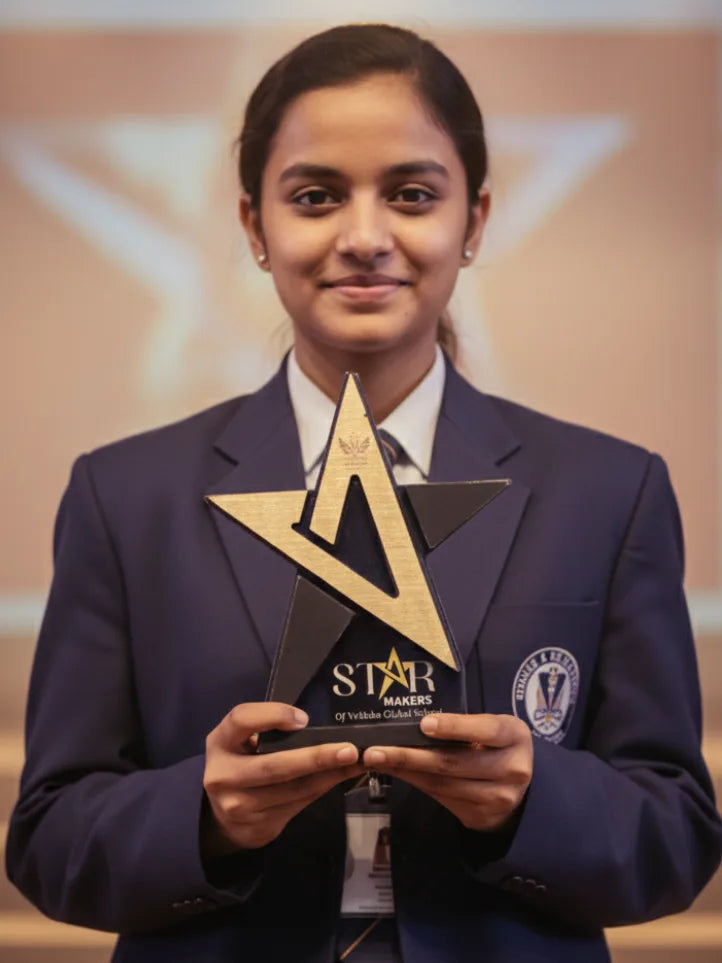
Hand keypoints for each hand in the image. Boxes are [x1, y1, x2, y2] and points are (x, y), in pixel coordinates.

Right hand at [203, 702, 362, 853]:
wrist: (222, 817)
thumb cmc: (240, 763)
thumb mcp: (241, 740)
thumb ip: (264, 728)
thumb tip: (309, 723)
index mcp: (220, 743)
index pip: (241, 720)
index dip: (273, 715)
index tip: (303, 718)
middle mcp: (224, 775)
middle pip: (274, 765)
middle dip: (316, 757)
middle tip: (349, 750)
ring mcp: (239, 806)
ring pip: (293, 790)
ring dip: (329, 776)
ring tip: (355, 762)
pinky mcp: (258, 827)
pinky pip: (298, 805)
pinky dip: (322, 789)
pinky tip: (339, 777)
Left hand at [363, 713, 532, 831]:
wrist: (521, 792)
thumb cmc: (498, 747)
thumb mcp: (493, 729)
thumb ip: (467, 726)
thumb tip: (418, 724)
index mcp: (515, 738)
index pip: (486, 730)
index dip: (455, 727)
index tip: (424, 724)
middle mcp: (511, 770)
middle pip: (455, 762)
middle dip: (411, 755)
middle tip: (376, 749)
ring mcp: (496, 798)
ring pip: (442, 783)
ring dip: (405, 771)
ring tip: (377, 759)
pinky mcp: (479, 816)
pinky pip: (440, 797)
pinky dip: (415, 782)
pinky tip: (396, 771)